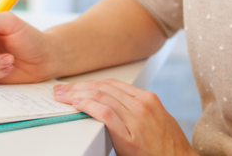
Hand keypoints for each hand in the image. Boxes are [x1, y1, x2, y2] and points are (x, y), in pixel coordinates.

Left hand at [54, 79, 196, 155]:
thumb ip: (138, 109)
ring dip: (77, 95)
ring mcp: (137, 119)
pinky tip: (77, 105)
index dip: (90, 83)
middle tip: (61, 90)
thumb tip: (115, 105)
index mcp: (148, 99)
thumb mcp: (158, 120)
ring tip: (62, 97)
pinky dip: (88, 106)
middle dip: (79, 87)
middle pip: (103, 88)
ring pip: (101, 97)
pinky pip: (105, 114)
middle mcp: (142, 104)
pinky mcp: (130, 136)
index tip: (76, 86)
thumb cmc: (170, 147)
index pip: (112, 84)